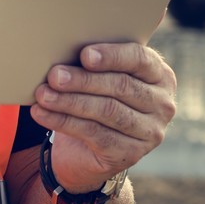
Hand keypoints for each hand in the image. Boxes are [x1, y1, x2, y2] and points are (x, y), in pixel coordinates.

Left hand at [31, 42, 176, 192]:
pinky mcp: (130, 154)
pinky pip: (94, 134)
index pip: (140, 59)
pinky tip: (43, 114)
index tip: (84, 55)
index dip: (112, 56)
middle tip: (53, 76)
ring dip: (70, 102)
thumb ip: (93, 63)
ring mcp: (150, 132)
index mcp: (159, 75)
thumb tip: (61, 49)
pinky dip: (64, 122)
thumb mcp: (99, 76)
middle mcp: (162, 104)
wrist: (89, 149)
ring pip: (107, 111)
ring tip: (43, 94)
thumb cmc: (95, 97)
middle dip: (83, 80)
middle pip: (121, 86)